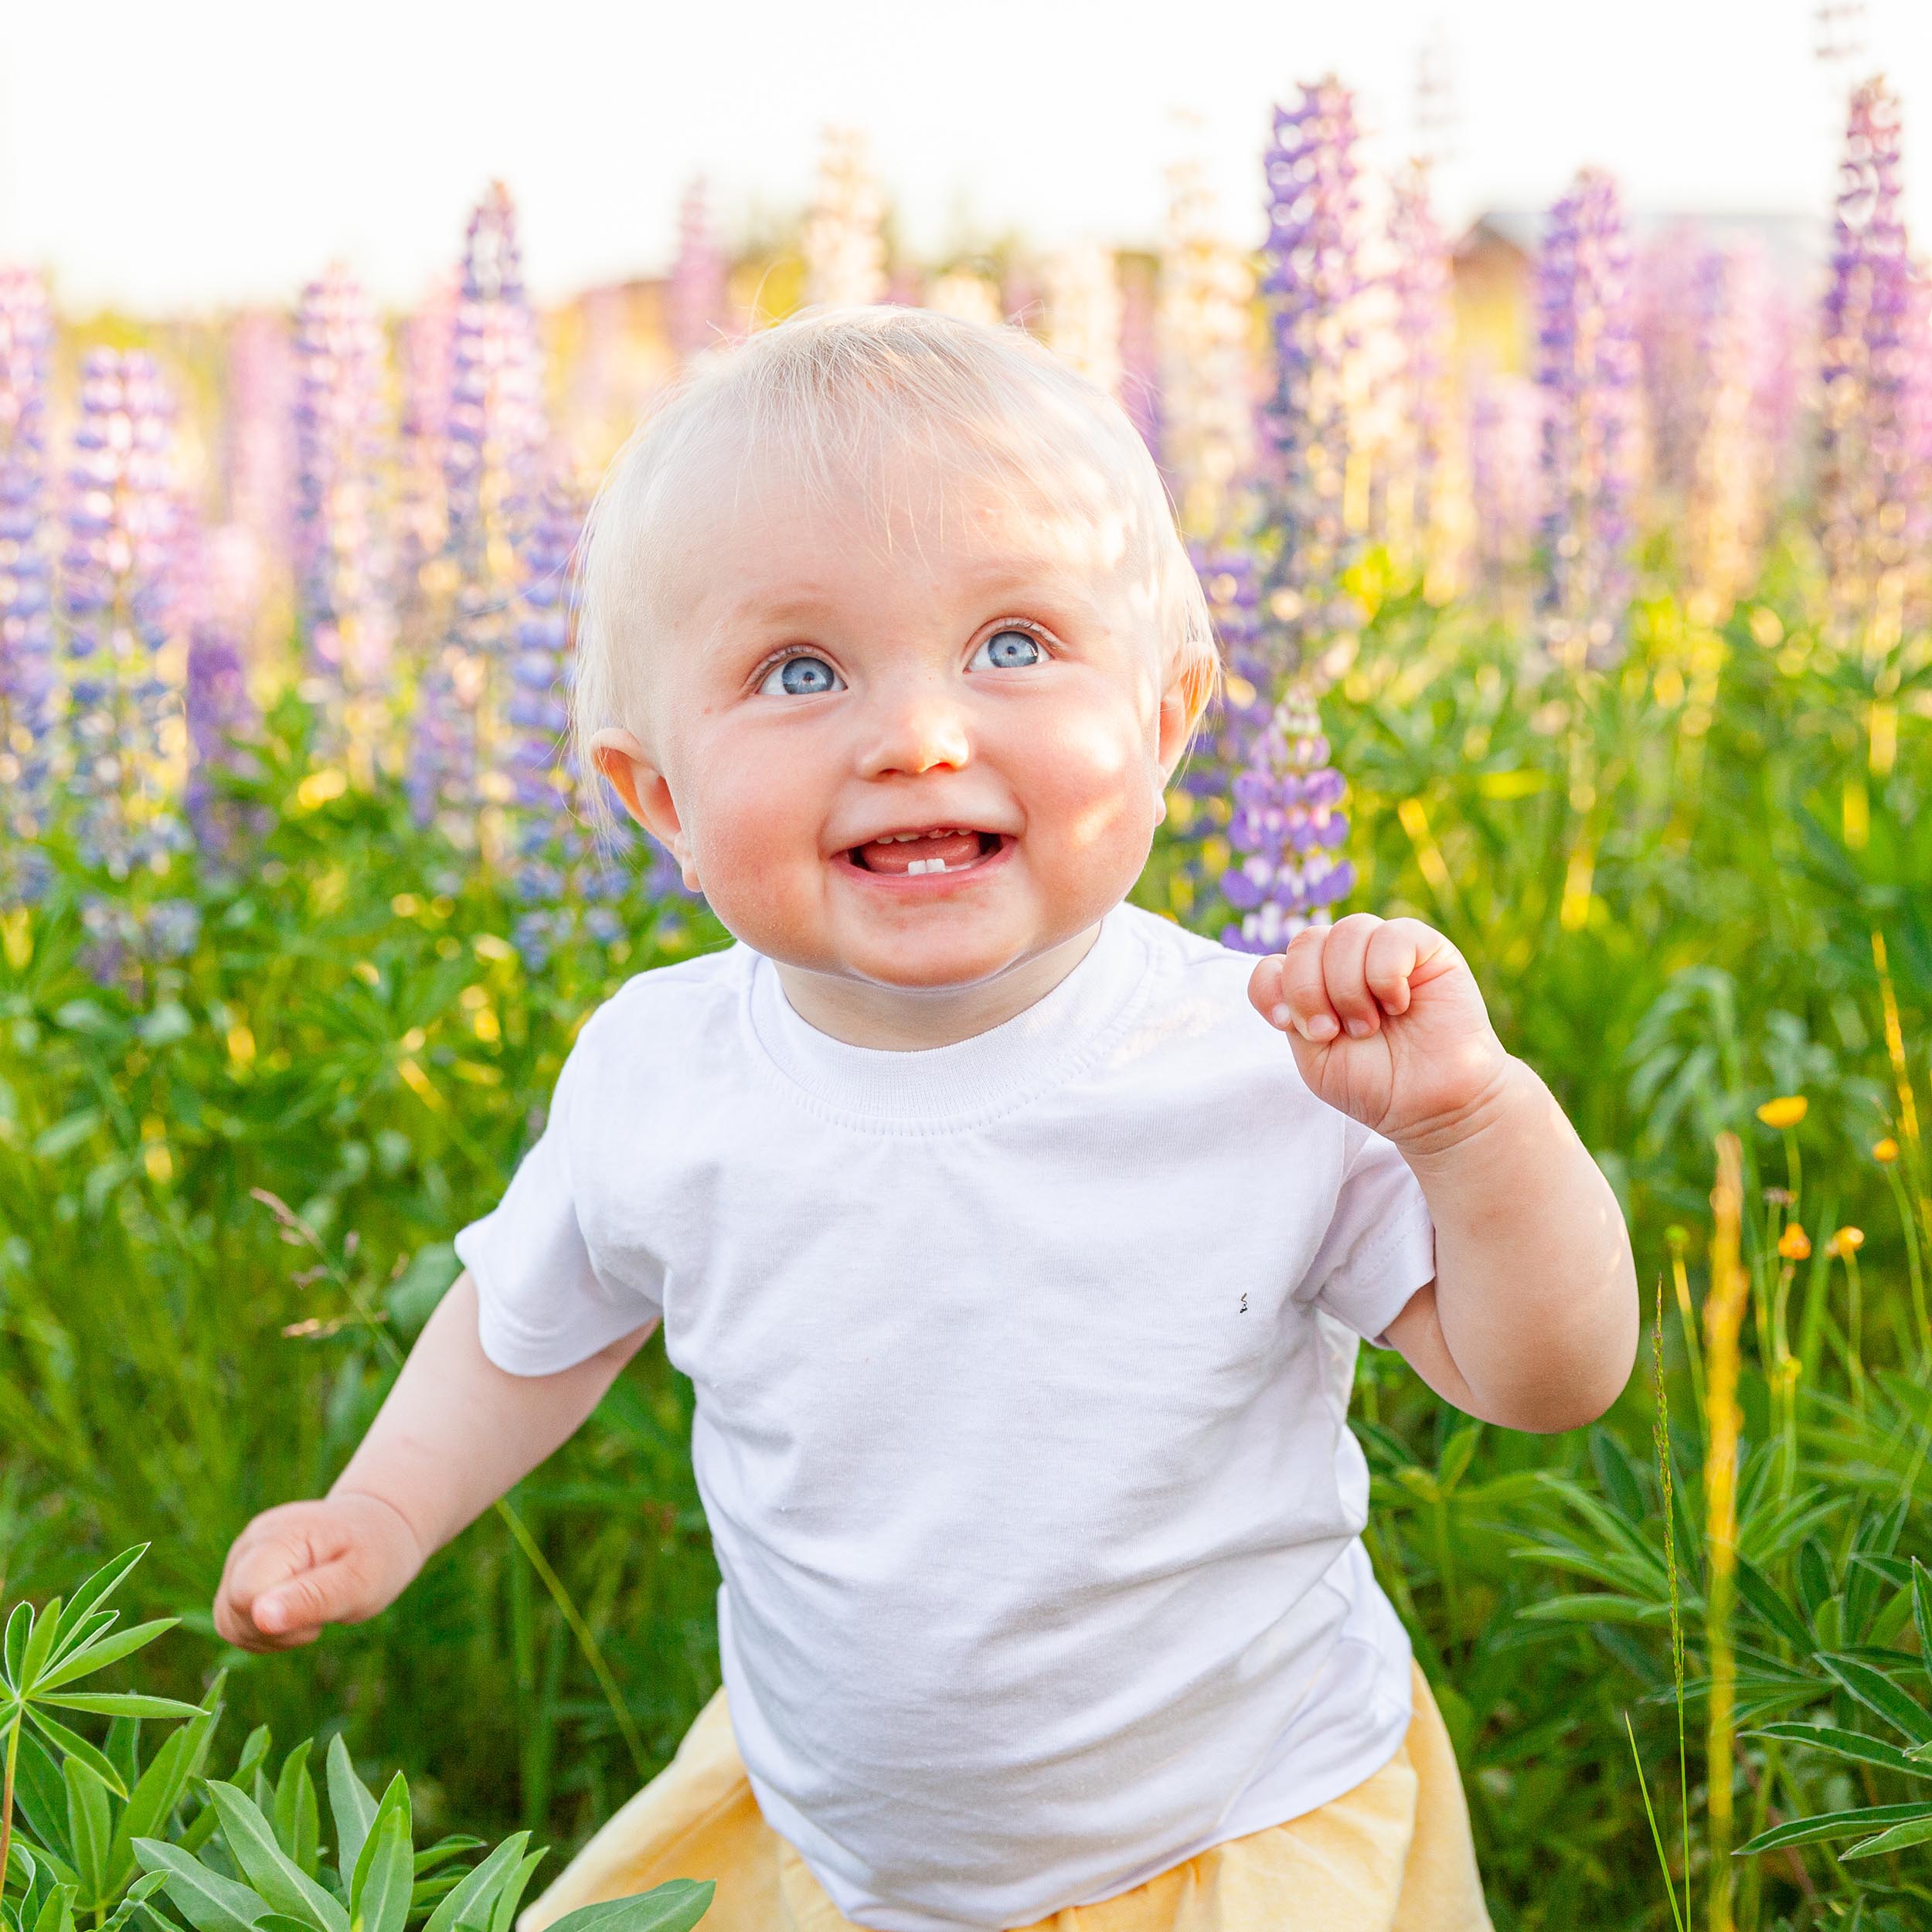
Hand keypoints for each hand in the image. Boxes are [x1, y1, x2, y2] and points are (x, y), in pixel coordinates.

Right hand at [212, 1493, 424, 1652]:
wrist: (377, 1530)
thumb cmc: (375, 1555)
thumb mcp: (358, 1581)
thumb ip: (311, 1599)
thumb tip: (260, 1617)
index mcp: (280, 1535)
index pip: (246, 1595)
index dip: (280, 1618)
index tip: (321, 1606)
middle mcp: (252, 1541)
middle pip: (231, 1612)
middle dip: (277, 1631)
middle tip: (322, 1610)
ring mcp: (242, 1556)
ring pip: (228, 1623)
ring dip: (271, 1634)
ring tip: (313, 1609)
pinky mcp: (240, 1574)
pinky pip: (234, 1623)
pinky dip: (265, 1631)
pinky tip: (298, 1612)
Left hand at [1248, 914, 1511, 1152]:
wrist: (1434, 1106)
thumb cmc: (1376, 1084)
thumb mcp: (1317, 1059)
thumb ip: (1293, 1014)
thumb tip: (1280, 968)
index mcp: (1313, 986)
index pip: (1272, 964)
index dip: (1272, 990)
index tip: (1291, 1027)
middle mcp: (1345, 961)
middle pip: (1306, 941)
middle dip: (1309, 991)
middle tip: (1333, 1033)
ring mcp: (1384, 949)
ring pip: (1346, 933)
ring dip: (1348, 987)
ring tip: (1368, 1025)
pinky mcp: (1426, 947)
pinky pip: (1393, 935)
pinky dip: (1386, 973)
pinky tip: (1398, 1004)